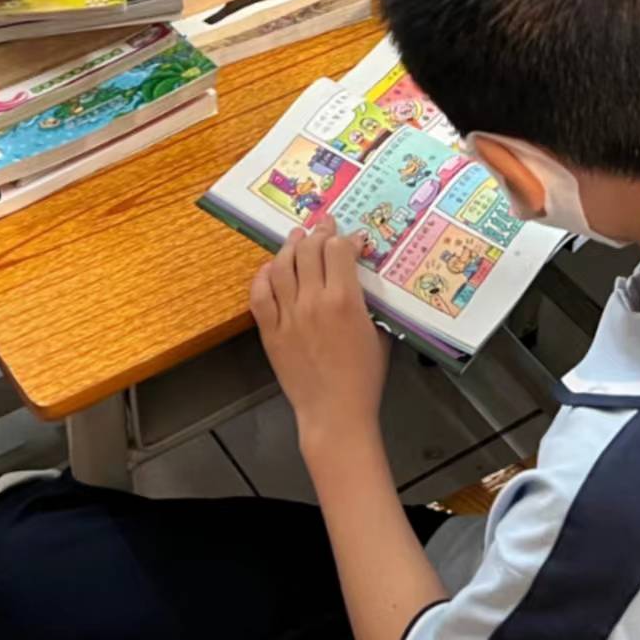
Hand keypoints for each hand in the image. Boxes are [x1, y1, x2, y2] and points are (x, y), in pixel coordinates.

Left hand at [252, 226, 390, 453]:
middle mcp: (313, 301)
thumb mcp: (379, 333)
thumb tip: (362, 280)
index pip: (339, 250)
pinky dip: (263, 276)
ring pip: (281, 266)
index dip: (347, 238)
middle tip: (324, 227)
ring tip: (296, 238)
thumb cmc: (365, 377)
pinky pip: (259, 295)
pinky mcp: (270, 331)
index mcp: (345, 300)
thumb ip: (369, 302)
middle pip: (309, 250)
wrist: (335, 412)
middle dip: (319, 233)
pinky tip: (270, 268)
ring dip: (290, 247)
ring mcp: (288, 316)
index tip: (353, 239)